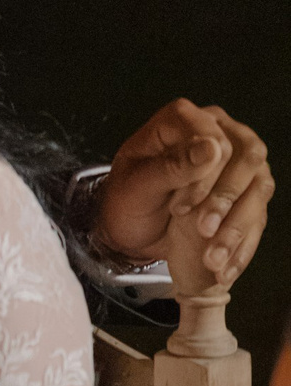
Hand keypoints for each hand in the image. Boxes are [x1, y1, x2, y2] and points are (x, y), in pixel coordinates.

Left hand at [92, 99, 273, 282]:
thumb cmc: (126, 200)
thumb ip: (171, 166)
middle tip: (202, 230)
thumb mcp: (137, 186)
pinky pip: (259, 213)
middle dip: (227, 198)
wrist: (130, 229)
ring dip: (238, 225)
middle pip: (248, 155)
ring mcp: (238, 162)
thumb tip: (211, 148)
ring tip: (213, 257)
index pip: (214, 134)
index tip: (182, 206)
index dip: (205, 172)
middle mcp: (219, 133)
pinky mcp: (246, 192)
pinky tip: (226, 266)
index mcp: (184, 120)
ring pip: (259, 185)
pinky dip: (244, 243)